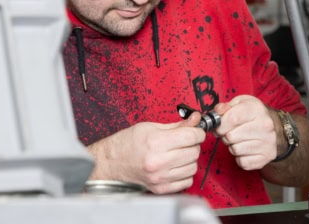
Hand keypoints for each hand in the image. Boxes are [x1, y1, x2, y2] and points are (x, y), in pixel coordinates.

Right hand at [87, 112, 205, 193]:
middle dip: (193, 144)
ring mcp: (160, 177)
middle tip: (185, 140)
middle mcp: (159, 162)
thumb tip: (195, 119)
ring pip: (193, 167)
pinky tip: (176, 165)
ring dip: (190, 159)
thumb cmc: (127, 143)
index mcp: (156, 143)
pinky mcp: (161, 188)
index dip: (197, 131)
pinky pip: (187, 181)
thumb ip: (177, 125)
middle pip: (194, 152)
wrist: (111, 163)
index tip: (196, 130)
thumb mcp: (151, 127)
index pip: (191, 136)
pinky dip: (185, 172)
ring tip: (179, 153)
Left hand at [214, 95, 278, 169]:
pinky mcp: (267, 157)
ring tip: (238, 139)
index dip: (220, 124)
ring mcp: (268, 142)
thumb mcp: (239, 103)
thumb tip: (218, 112)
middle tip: (229, 132)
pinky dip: (240, 157)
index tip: (218, 126)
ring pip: (235, 150)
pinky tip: (245, 148)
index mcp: (256, 109)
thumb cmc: (251, 114)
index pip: (232, 118)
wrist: (274, 126)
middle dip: (225, 135)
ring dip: (232, 146)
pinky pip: (243, 162)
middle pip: (231, 136)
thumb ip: (224, 107)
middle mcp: (265, 125)